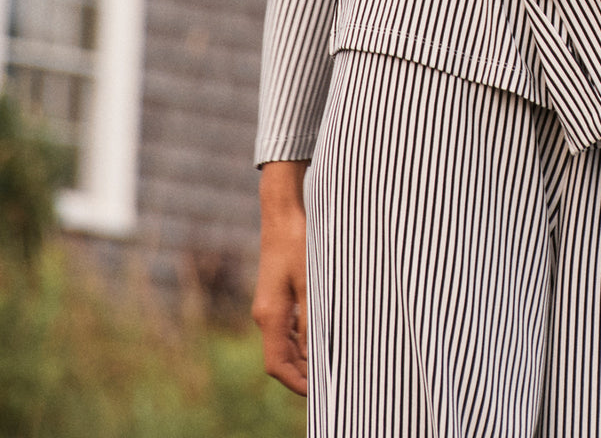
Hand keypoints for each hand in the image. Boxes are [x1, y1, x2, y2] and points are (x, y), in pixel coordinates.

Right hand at [252, 160, 309, 395]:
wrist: (283, 211)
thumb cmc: (298, 243)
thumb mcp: (311, 281)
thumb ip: (311, 319)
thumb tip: (315, 354)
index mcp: (269, 315)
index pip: (277, 365)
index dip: (296, 383)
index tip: (319, 394)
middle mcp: (265, 314)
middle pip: (280, 357)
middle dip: (303, 373)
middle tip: (332, 380)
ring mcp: (268, 304)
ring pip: (284, 343)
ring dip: (303, 356)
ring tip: (331, 362)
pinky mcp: (275, 294)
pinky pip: (286, 327)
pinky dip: (302, 339)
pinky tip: (322, 335)